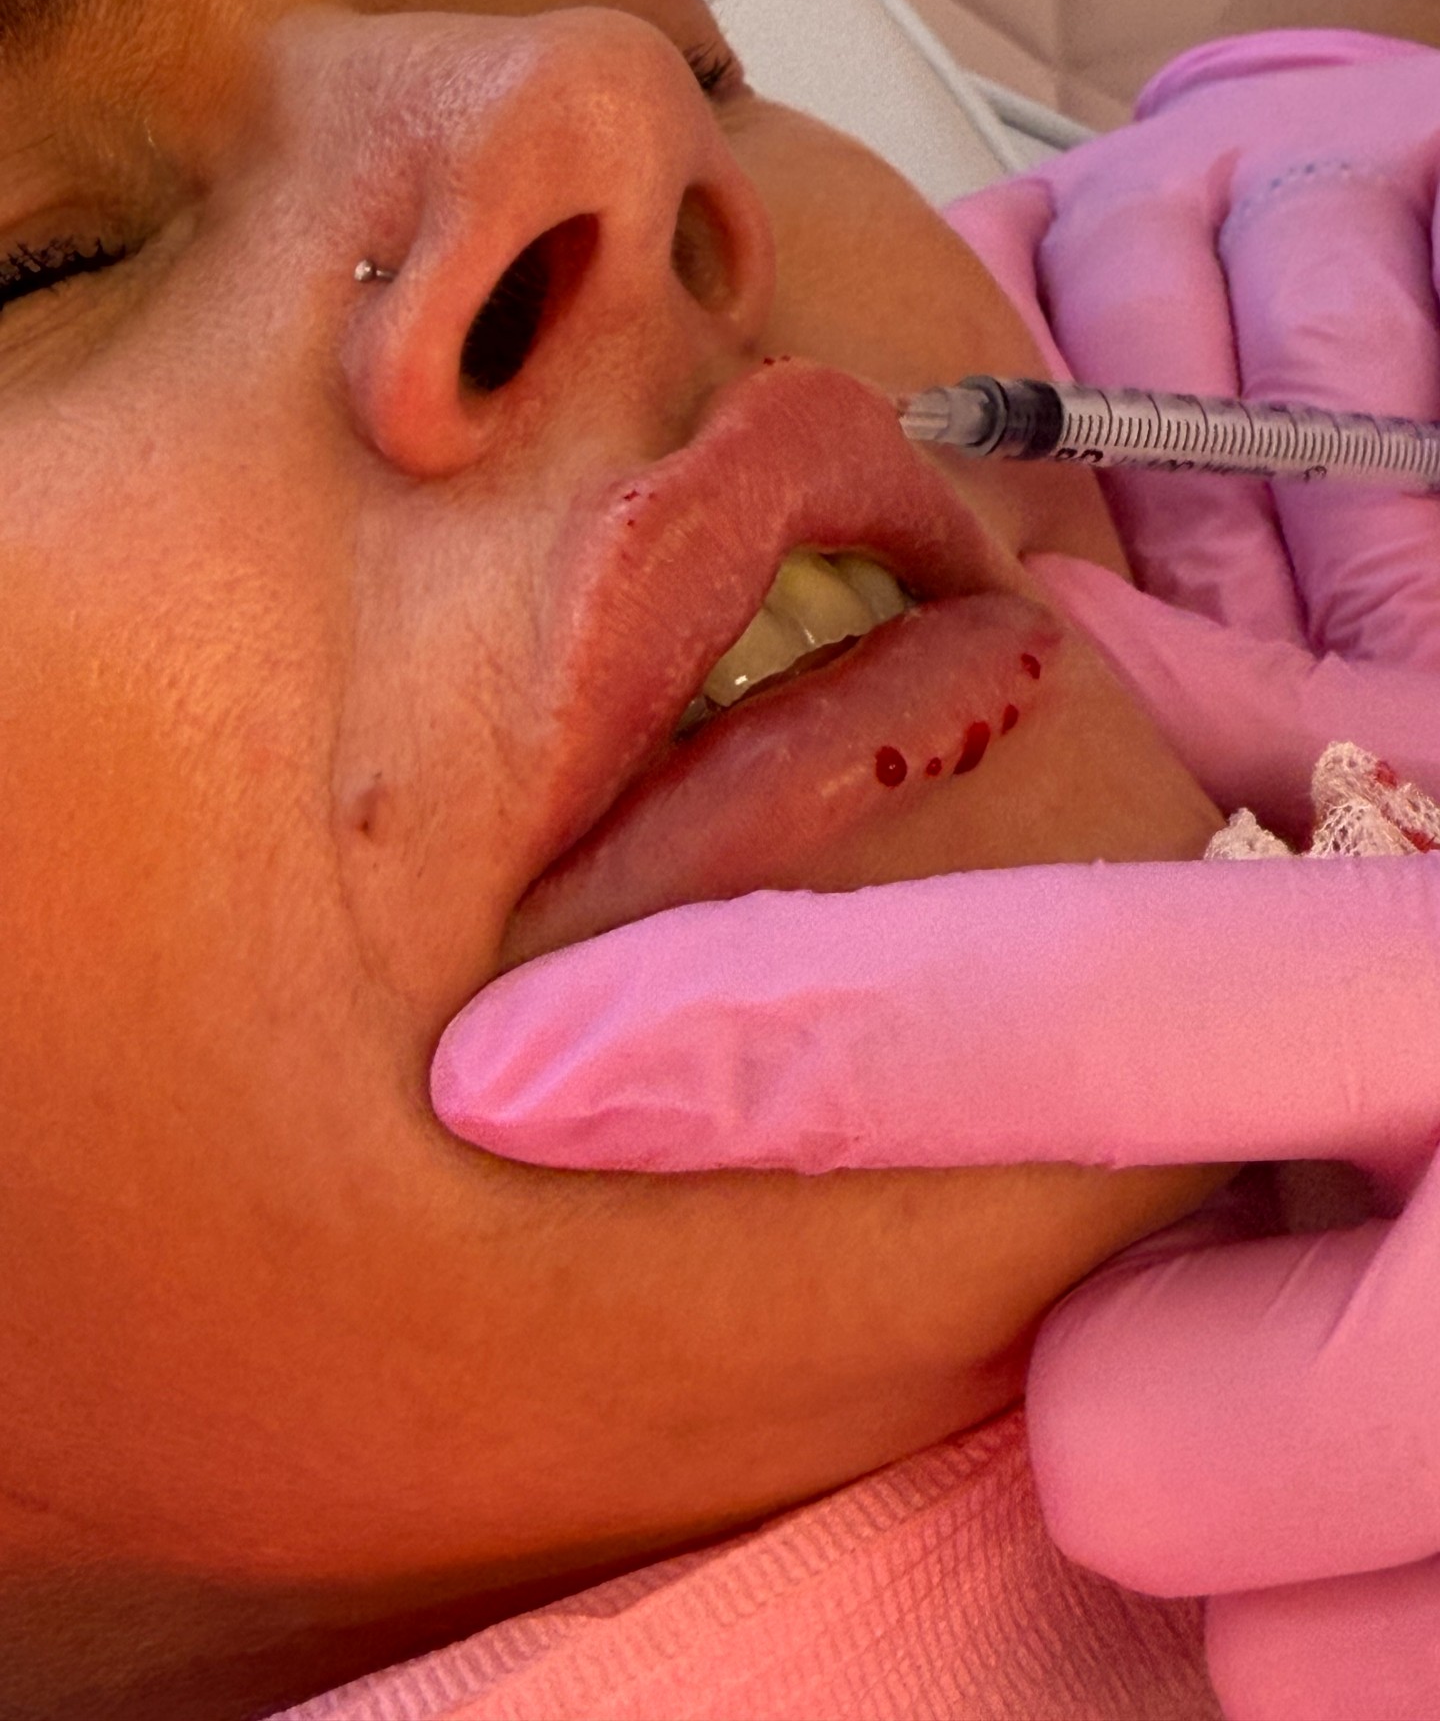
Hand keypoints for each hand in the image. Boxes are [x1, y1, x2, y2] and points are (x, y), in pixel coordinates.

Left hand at [431, 31, 1439, 1716]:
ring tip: (1421, 1395)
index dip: (784, 1030)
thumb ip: (1257, 742)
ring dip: (1289, 1511)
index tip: (507, 1071)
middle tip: (1297, 1279)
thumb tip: (1009, 634)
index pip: (1091, 996)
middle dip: (1159, 1377)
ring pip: (1241, 1622)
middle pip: (1134, 1434)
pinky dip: (1379, 1632)